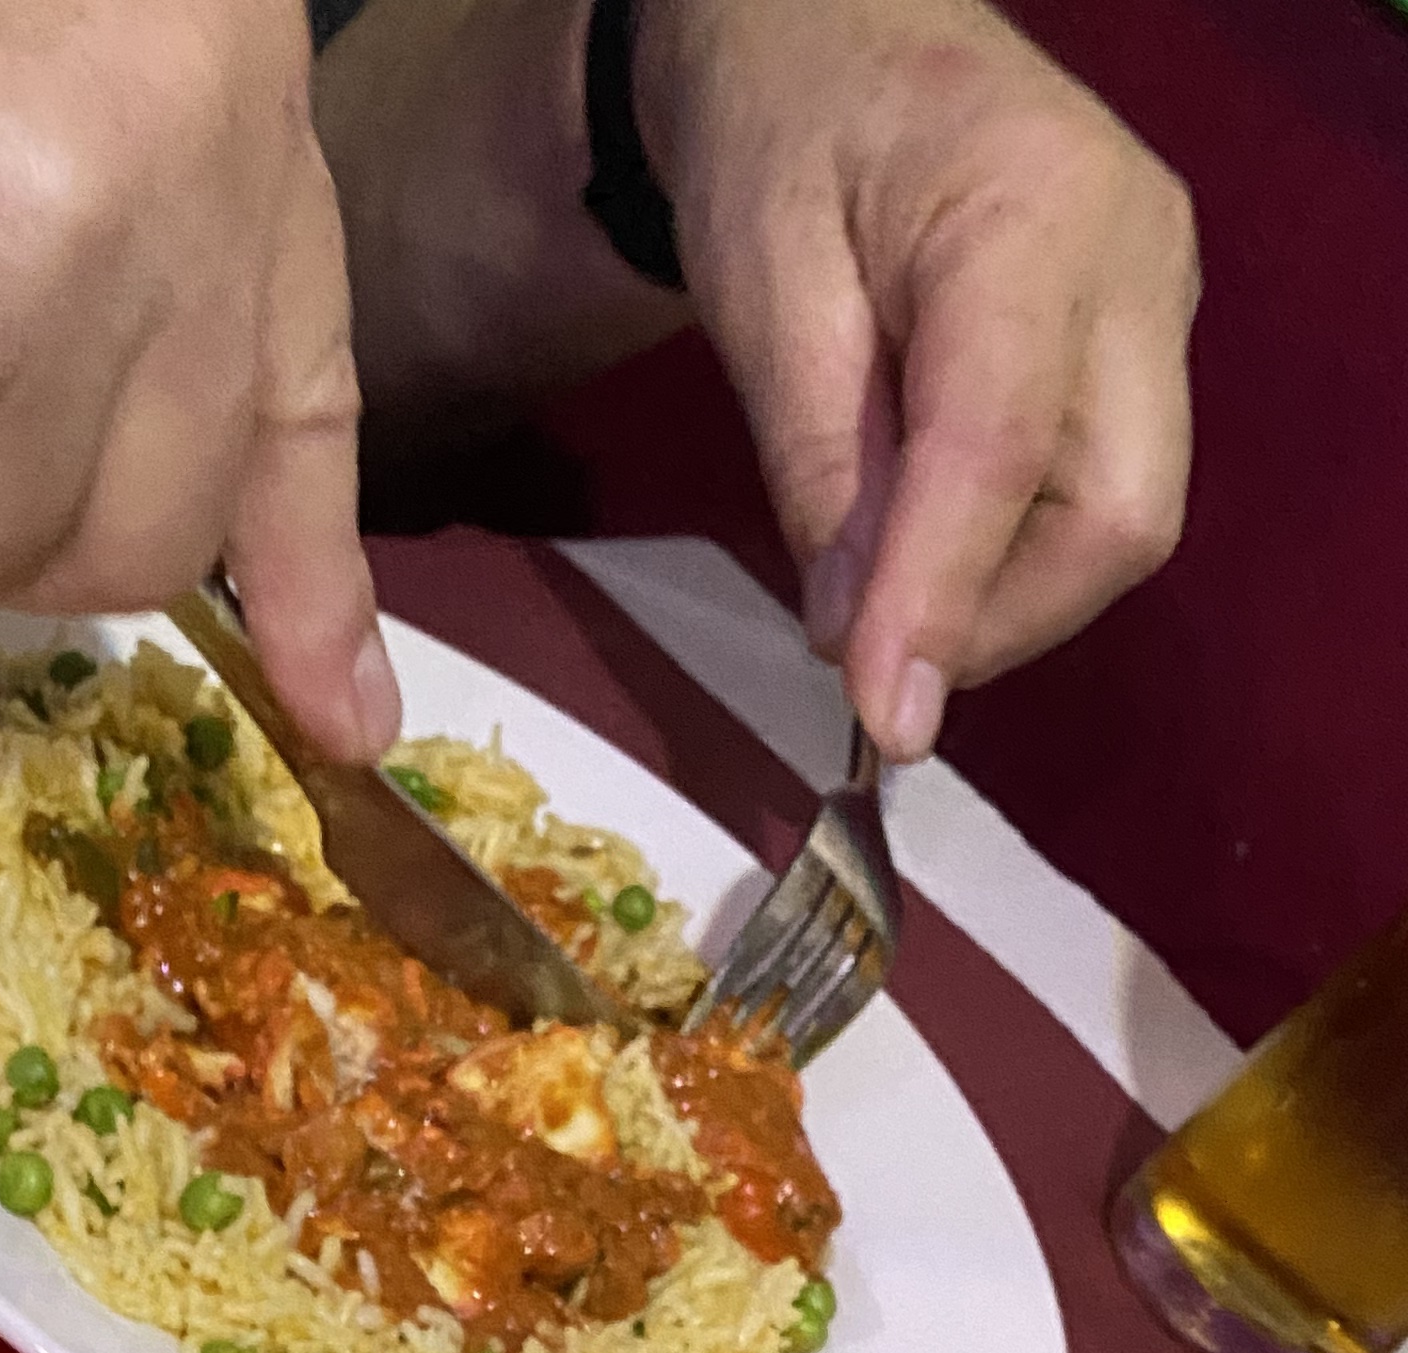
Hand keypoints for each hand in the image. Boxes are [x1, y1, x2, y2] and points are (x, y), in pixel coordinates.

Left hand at [635, 0, 1197, 757]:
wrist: (840, 35)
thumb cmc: (786, 138)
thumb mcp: (761, 292)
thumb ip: (817, 465)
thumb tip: (855, 639)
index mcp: (1030, 212)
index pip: (1002, 451)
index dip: (943, 600)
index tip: (881, 720)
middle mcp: (1135, 259)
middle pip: (1118, 515)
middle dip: (994, 621)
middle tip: (870, 659)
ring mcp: (1156, 301)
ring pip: (1122, 524)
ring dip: (1001, 599)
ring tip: (884, 588)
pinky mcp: (1142, 346)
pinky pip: (1102, 495)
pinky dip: (1011, 556)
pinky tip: (925, 545)